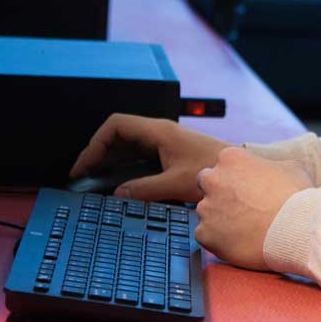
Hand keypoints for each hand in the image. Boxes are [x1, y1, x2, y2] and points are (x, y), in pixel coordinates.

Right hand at [69, 113, 229, 202]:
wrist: (239, 174)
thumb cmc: (214, 171)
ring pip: (126, 148)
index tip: (84, 167)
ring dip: (109, 163)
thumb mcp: (177, 184)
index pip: (116, 126)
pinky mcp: (167, 156)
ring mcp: (162, 144)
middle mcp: (158, 134)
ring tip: (93, 184)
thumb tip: (117, 195)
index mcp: (158, 131)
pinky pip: (137, 159)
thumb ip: (145, 189)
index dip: (95, 144)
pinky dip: (123, 170)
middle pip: (117, 136)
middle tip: (82, 178)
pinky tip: (116, 186)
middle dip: (97, 154)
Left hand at [194, 146, 312, 270]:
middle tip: (240, 208)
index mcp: (230, 157)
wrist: (298, 229)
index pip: (222, 165)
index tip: (246, 190)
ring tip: (245, 229)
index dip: (234, 178)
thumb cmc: (297, 197)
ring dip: (220, 218)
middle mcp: (213, 179)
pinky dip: (218, 240)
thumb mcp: (289, 166)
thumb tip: (273, 171)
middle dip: (219, 193)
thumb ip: (271, 166)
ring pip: (207, 212)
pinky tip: (239, 242)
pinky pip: (205, 235)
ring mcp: (207, 208)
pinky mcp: (206, 234)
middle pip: (206, 184)